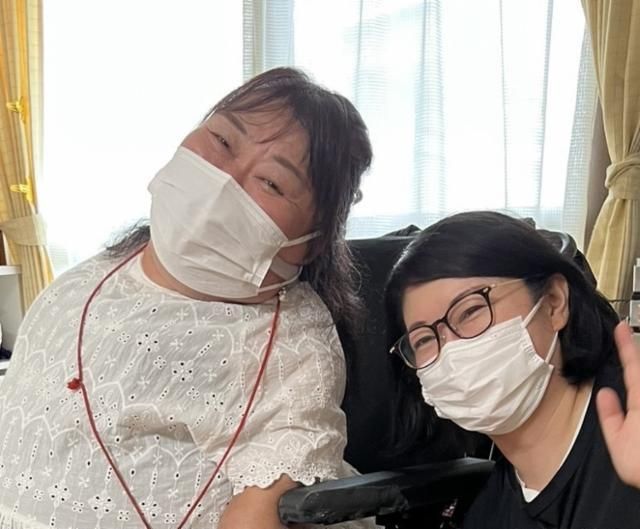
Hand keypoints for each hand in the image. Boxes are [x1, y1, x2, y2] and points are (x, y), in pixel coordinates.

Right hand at [596, 322, 639, 488]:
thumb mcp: (619, 443)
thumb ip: (612, 416)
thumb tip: (605, 391)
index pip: (633, 366)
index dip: (626, 345)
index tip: (621, 326)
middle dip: (634, 355)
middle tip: (627, 334)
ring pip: (639, 384)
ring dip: (634, 373)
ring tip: (629, 370)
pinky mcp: (631, 418)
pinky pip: (630, 402)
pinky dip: (628, 397)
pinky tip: (625, 400)